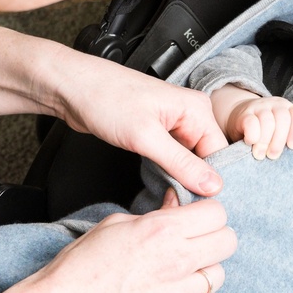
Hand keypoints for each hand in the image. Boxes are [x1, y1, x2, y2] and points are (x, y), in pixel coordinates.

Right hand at [17, 199, 235, 292]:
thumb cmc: (81, 265)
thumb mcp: (116, 225)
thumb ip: (156, 214)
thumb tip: (179, 203)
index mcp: (161, 230)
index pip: (217, 213)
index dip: (207, 214)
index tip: (196, 220)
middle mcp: (176, 261)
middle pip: (228, 241)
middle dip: (213, 238)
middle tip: (194, 243)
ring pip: (219, 275)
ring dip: (203, 271)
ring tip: (177, 272)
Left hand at [55, 54, 227, 195]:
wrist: (72, 88)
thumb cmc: (105, 98)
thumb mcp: (145, 137)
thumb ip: (181, 163)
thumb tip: (212, 185)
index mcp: (197, 109)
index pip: (220, 154)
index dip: (212, 181)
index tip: (200, 204)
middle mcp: (189, 114)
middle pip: (206, 159)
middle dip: (195, 182)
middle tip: (180, 202)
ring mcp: (173, 124)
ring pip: (189, 160)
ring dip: (180, 178)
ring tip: (170, 195)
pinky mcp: (157, 132)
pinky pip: (172, 158)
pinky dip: (168, 172)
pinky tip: (160, 184)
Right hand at [213, 87, 292, 159]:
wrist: (238, 116)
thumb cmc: (263, 130)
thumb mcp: (277, 131)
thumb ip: (285, 138)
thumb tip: (290, 155)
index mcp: (287, 109)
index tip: (292, 147)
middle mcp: (275, 105)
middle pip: (283, 119)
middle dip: (279, 141)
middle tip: (273, 155)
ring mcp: (259, 107)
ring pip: (267, 121)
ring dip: (265, 141)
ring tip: (260, 154)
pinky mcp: (244, 113)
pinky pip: (251, 123)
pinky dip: (252, 135)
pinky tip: (250, 143)